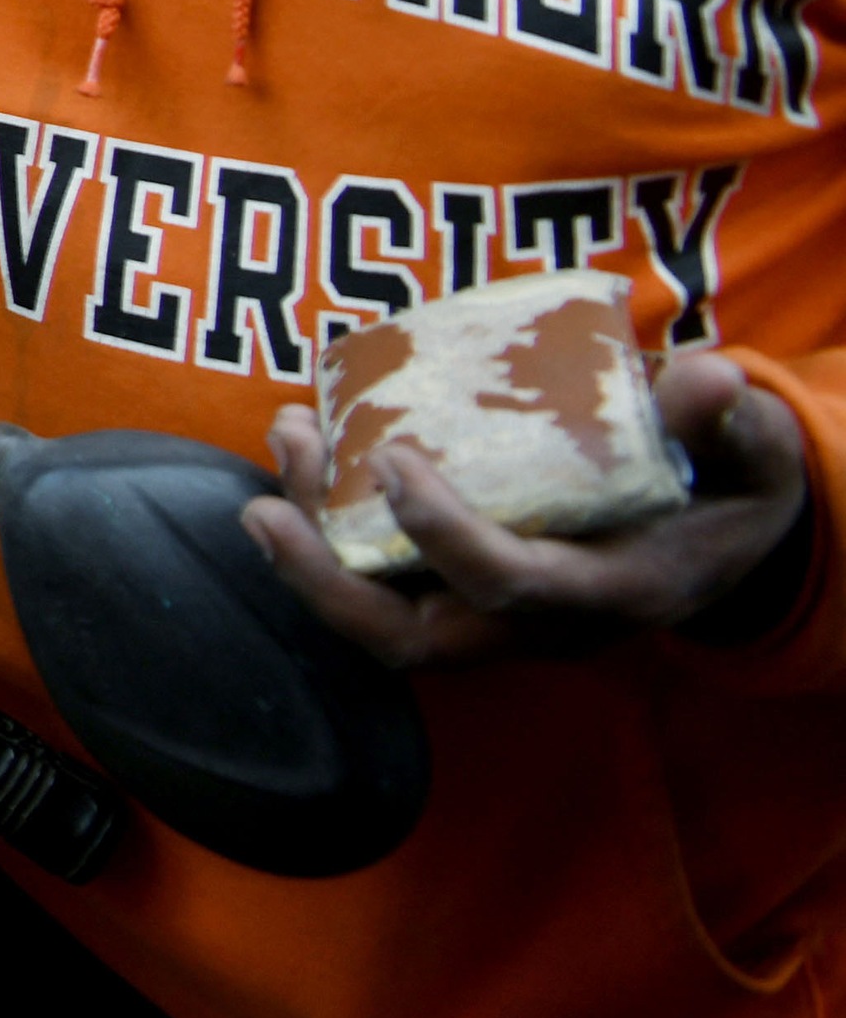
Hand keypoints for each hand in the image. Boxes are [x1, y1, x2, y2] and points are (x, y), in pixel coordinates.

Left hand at [244, 351, 817, 667]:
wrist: (725, 534)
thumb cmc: (729, 486)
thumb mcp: (750, 457)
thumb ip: (729, 426)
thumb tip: (710, 379)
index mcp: (612, 592)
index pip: (512, 587)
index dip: (445, 537)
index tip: (394, 462)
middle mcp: (543, 623)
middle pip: (416, 638)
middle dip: (329, 584)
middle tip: (267, 508)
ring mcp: (497, 613)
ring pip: (382, 613)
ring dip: (312, 545)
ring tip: (288, 437)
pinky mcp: (464, 587)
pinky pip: (379, 580)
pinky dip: (327, 525)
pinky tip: (305, 447)